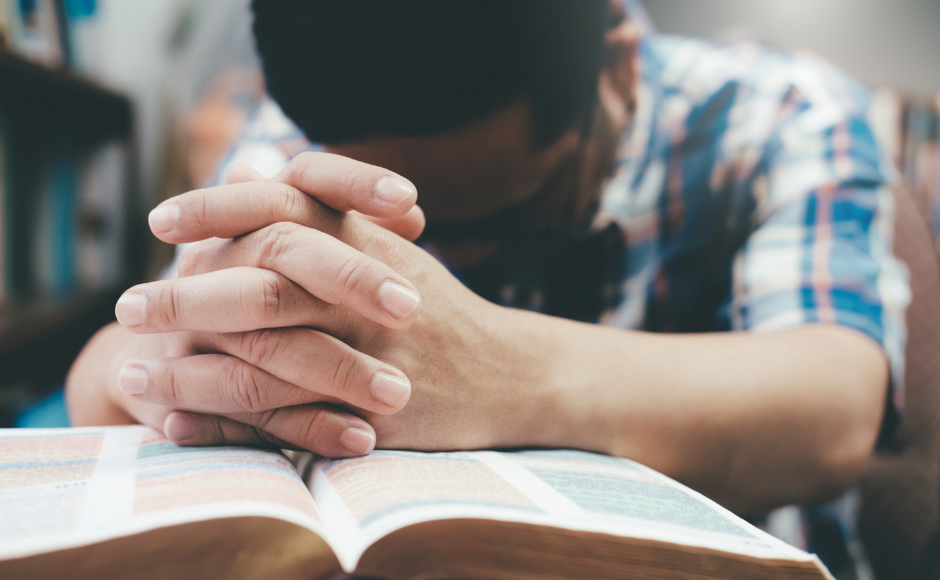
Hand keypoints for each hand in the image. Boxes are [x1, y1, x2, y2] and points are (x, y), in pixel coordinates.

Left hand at [116, 153, 546, 454]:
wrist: (511, 372)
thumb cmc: (442, 312)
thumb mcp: (389, 249)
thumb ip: (325, 214)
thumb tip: (254, 167)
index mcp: (369, 242)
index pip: (284, 208)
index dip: (217, 208)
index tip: (162, 221)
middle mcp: (368, 291)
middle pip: (265, 282)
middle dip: (188, 296)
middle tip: (129, 306)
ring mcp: (374, 352)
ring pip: (269, 355)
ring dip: (194, 370)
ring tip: (137, 378)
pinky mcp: (377, 409)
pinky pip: (290, 418)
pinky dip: (229, 424)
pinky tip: (181, 425)